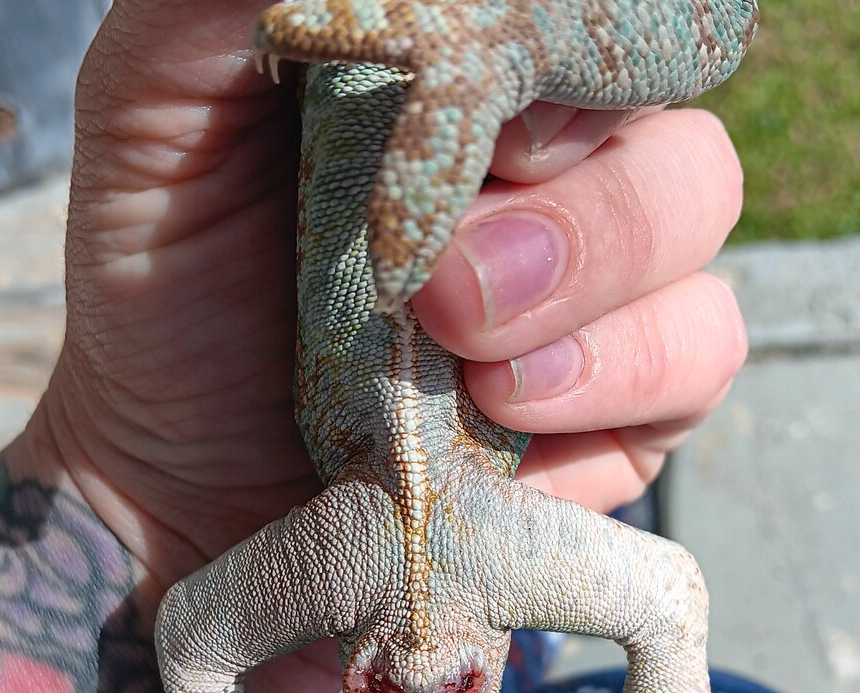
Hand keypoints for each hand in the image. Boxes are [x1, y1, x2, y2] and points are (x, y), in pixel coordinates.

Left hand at [33, 0, 746, 692]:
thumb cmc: (172, 294)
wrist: (181, 479)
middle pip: (674, 139)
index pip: (595, 31)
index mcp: (471, 95)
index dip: (565, 54)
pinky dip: (613, 382)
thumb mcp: (159, 116)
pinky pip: (696, 363)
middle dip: (573, 213)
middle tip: (440, 283)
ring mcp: (602, 300)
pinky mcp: (623, 409)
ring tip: (466, 352)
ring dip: (589, 290)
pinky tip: (505, 414)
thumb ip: (224, 6)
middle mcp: (555, 186)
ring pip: (700, 238)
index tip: (478, 122)